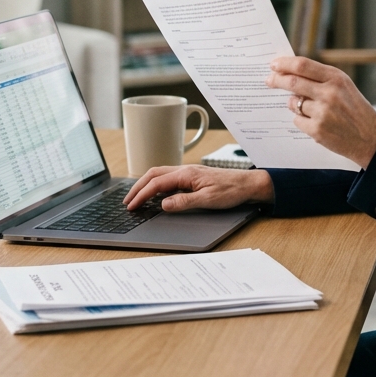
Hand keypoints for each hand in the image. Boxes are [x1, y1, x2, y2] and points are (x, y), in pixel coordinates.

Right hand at [124, 165, 273, 212]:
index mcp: (187, 174)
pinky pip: (168, 177)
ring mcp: (189, 172)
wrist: (249, 184)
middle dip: (138, 187)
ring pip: (160, 174)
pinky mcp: (193, 177)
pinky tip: (156, 193)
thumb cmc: (232, 191)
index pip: (156, 183)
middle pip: (154, 174)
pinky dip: (156, 184)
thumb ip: (184, 202)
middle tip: (127, 201)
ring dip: (146, 184)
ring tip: (136, 196)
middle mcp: (185, 170)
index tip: (131, 206)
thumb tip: (163, 204)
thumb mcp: (208, 200)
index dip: (141, 195)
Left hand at [265, 56, 375, 168]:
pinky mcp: (317, 129)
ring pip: (293, 103)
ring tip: (309, 109)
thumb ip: (321, 79)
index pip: (303, 65)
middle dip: (276, 80)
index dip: (284, 63)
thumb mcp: (345, 87)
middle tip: (269, 80)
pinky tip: (315, 122)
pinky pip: (297, 120)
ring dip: (294, 104)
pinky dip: (301, 120)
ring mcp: (322, 112)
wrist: (371, 139)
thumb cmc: (356, 110)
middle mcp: (329, 93)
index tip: (274, 64)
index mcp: (336, 78)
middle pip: (292, 82)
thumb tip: (292, 73)